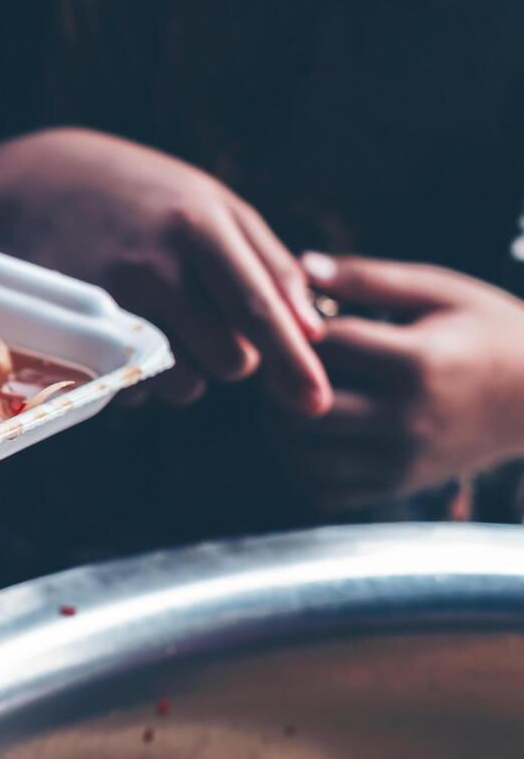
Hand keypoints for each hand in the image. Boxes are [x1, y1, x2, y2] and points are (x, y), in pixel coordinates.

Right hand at [0, 128, 330, 413]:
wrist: (31, 183)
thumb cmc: (138, 194)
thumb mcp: (210, 202)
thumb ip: (268, 263)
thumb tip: (313, 331)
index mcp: (198, 224)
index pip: (258, 308)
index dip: (293, 362)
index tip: (315, 404)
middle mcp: (153, 264)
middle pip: (230, 360)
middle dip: (232, 355)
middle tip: (207, 319)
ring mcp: (107, 299)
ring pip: (182, 382)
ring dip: (186, 370)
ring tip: (161, 322)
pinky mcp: (72, 330)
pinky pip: (132, 388)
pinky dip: (141, 378)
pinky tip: (125, 336)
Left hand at [281, 254, 523, 508]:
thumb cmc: (487, 332)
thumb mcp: (440, 290)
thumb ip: (369, 279)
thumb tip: (300, 266)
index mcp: (418, 362)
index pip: (325, 345)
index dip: (292, 326)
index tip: (287, 315)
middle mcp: (407, 418)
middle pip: (303, 407)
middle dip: (274, 380)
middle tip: (272, 359)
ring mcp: (401, 460)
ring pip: (302, 456)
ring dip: (277, 425)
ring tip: (283, 395)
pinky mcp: (397, 486)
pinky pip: (322, 491)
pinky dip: (296, 465)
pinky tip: (304, 432)